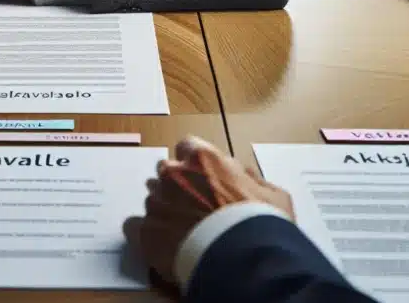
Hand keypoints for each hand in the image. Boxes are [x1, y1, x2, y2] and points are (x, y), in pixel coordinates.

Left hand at [123, 136, 294, 287]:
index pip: (187, 147)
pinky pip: (137, 227)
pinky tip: (166, 245)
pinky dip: (149, 234)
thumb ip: (249, 178)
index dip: (195, 164)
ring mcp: (156, 203)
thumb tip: (240, 175)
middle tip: (195, 207)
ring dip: (166, 211)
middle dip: (177, 185)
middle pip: (166, 172)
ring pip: (153, 200)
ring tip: (185, 232)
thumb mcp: (272, 193)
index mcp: (202, 158)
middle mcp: (173, 174)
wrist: (246, 261)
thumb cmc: (263, 224)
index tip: (203, 178)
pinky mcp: (145, 233)